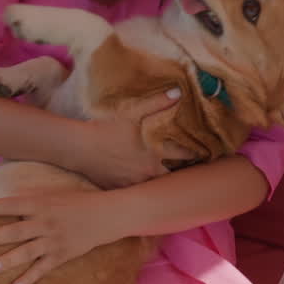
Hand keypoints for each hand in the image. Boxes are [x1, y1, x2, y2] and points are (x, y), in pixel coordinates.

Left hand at [0, 189, 118, 283]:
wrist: (105, 215)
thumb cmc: (74, 202)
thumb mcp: (50, 195)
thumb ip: (27, 200)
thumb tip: (0, 201)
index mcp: (39, 204)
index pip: (10, 204)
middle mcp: (45, 222)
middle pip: (14, 231)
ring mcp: (54, 240)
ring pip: (26, 252)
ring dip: (7, 260)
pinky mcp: (62, 255)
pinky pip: (43, 268)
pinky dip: (30, 278)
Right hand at [69, 88, 189, 188]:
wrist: (80, 148)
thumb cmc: (106, 129)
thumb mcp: (132, 114)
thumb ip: (157, 103)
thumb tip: (179, 92)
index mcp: (155, 153)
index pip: (184, 155)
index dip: (195, 153)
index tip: (203, 151)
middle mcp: (148, 172)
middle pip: (173, 175)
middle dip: (180, 170)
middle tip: (186, 165)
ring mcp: (135, 183)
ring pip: (156, 184)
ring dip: (161, 178)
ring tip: (165, 172)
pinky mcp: (121, 190)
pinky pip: (137, 191)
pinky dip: (141, 185)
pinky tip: (141, 180)